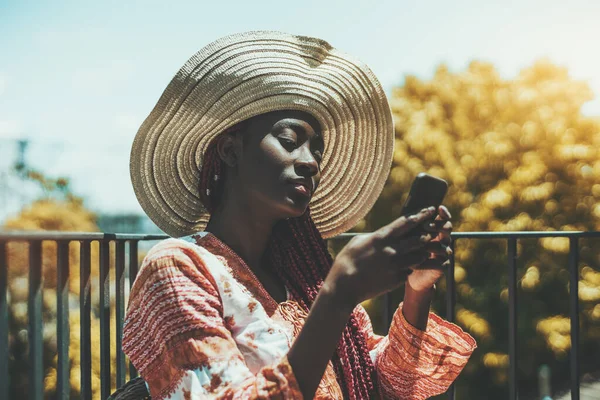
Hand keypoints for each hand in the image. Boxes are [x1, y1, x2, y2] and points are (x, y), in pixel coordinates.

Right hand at [325, 206, 439, 307]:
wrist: (344, 286)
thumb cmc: (347, 261)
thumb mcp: (358, 241)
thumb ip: (375, 236)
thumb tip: (383, 233)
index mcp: (382, 237)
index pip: (407, 222)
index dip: (421, 215)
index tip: (430, 210)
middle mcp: (392, 250)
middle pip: (419, 239)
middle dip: (427, 234)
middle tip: (431, 232)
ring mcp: (396, 266)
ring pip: (419, 257)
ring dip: (421, 253)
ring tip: (421, 251)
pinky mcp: (396, 280)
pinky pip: (409, 272)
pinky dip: (409, 269)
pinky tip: (405, 268)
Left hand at [406, 205, 452, 291]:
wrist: (404, 270)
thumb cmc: (402, 248)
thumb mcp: (404, 235)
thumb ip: (408, 223)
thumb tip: (409, 210)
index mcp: (433, 228)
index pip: (443, 217)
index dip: (443, 213)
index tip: (436, 209)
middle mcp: (440, 239)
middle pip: (447, 228)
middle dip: (438, 226)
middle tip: (426, 226)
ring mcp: (442, 253)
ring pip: (446, 247)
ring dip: (436, 246)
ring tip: (424, 246)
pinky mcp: (441, 266)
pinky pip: (444, 263)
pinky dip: (434, 262)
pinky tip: (423, 262)